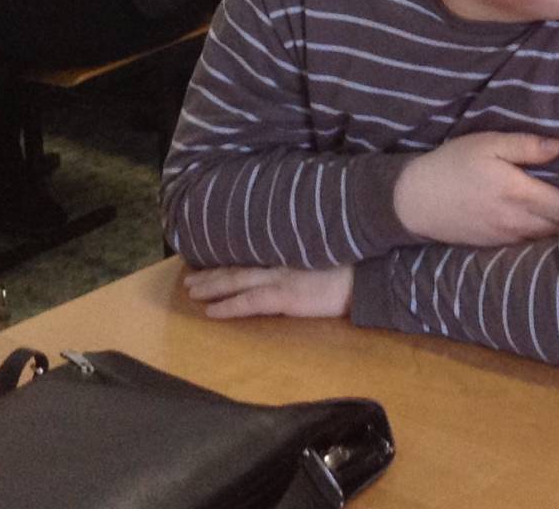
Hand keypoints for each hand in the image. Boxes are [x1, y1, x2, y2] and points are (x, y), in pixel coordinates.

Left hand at [183, 263, 353, 320]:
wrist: (369, 273)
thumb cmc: (357, 260)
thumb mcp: (330, 245)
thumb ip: (309, 247)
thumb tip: (298, 253)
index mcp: (291, 247)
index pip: (253, 251)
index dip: (231, 255)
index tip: (212, 255)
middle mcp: (281, 259)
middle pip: (239, 265)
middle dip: (212, 272)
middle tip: (189, 277)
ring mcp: (281, 278)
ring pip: (236, 280)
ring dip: (211, 285)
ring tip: (191, 290)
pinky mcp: (285, 297)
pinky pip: (248, 303)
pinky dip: (228, 306)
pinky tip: (210, 312)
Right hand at [393, 132, 558, 245]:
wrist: (415, 200)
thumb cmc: (453, 164)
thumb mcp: (488, 143)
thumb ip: (526, 146)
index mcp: (520, 193)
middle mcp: (517, 221)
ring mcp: (505, 237)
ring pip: (547, 241)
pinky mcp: (494, 246)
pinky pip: (529, 247)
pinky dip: (545, 241)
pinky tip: (552, 233)